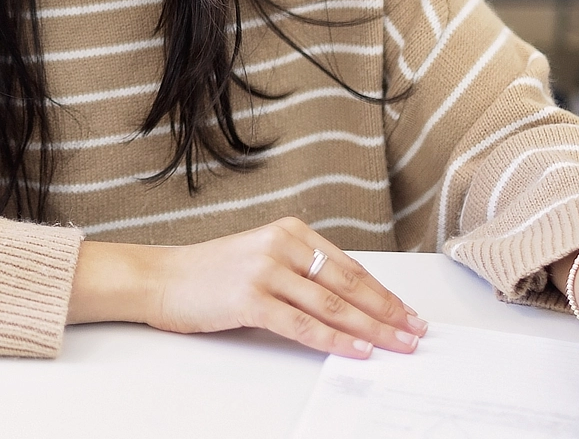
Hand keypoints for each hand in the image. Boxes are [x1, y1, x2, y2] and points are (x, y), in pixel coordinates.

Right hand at [67, 217, 425, 357]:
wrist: (163, 278)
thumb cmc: (212, 274)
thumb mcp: (263, 258)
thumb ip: (303, 272)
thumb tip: (353, 303)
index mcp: (290, 231)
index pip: (349, 267)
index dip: (384, 292)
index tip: (408, 312)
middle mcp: (281, 244)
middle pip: (348, 284)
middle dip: (387, 312)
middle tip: (415, 332)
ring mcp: (265, 270)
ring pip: (331, 305)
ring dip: (371, 328)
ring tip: (397, 344)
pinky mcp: (250, 298)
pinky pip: (302, 324)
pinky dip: (334, 339)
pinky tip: (357, 349)